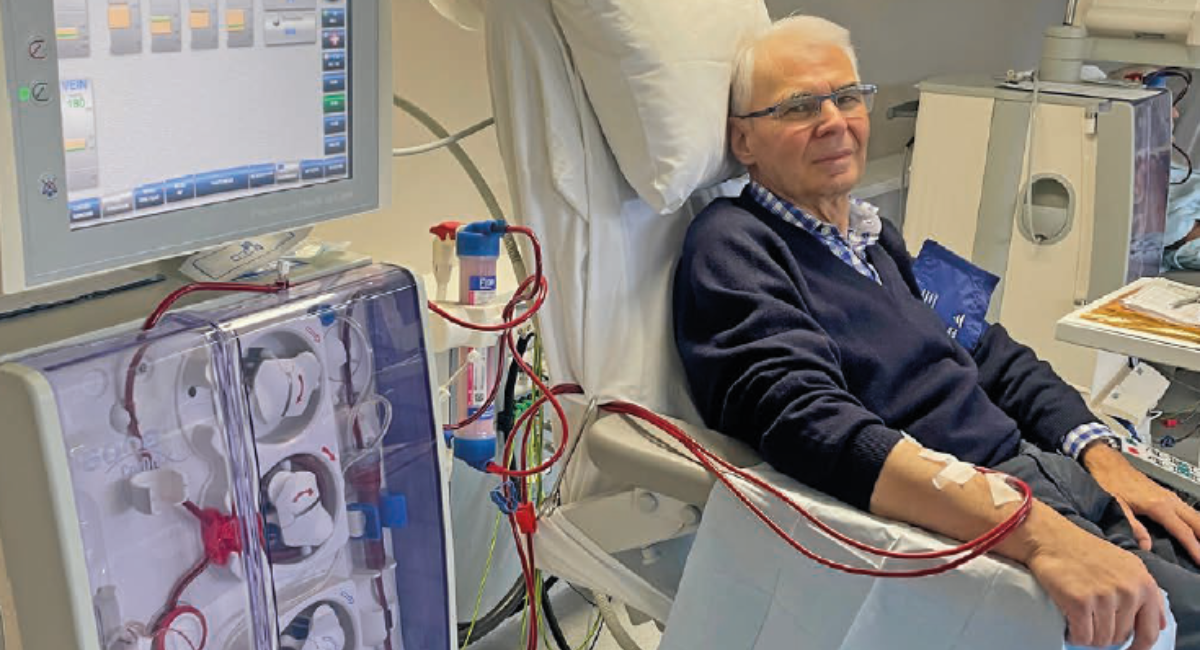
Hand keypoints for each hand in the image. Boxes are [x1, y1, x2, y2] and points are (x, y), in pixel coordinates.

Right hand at [1024, 506, 1166, 649]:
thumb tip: (1160, 624)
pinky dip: (1074, 635)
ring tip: (1079, 620)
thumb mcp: (1127, 565)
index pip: (1150, 631)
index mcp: (1144, 584)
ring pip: (1102, 640)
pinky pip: (1082, 637)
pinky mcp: (1080, 602)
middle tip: (1091, 622)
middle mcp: (1129, 591)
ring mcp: (1105, 597)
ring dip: (1088, 636)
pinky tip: (1069, 625)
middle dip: (1105, 635)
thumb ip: (1145, 593)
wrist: (1051, 538)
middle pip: (1121, 637)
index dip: (1139, 647)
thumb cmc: (1086, 551)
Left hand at [1082, 441, 1199, 563]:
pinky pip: (1190, 512)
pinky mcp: (1168, 497)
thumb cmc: (1110, 483)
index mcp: (1159, 505)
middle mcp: (1170, 500)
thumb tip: (1146, 546)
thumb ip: (1131, 525)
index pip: (1183, 531)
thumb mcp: (1116, 505)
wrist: (1109, 464)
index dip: (1195, 548)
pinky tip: (1197, 533)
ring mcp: (1171, 497)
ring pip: (1196, 516)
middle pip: (1197, 522)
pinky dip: (1197, 524)